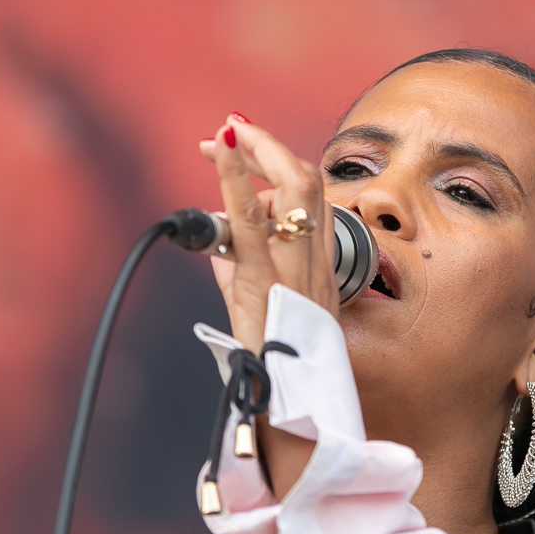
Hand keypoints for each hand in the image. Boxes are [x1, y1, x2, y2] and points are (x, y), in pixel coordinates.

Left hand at [199, 114, 336, 353]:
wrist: (285, 402)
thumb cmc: (273, 361)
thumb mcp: (259, 305)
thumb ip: (239, 263)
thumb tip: (216, 231)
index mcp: (318, 267)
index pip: (314, 197)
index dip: (284, 163)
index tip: (249, 148)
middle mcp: (312, 262)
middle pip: (308, 182)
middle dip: (269, 147)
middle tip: (231, 130)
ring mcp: (291, 268)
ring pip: (292, 189)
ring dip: (256, 151)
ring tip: (225, 134)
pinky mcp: (262, 278)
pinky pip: (250, 218)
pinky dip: (234, 175)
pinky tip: (221, 147)